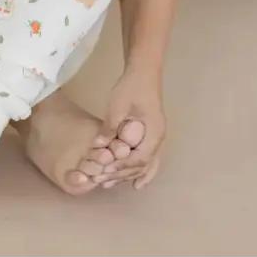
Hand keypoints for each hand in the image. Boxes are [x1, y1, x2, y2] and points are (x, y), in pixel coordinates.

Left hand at [103, 66, 166, 188]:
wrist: (143, 72)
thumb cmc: (131, 87)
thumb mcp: (118, 106)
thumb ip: (110, 127)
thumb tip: (98, 146)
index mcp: (154, 132)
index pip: (139, 159)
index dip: (121, 167)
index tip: (104, 171)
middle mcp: (158, 138)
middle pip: (142, 165)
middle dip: (122, 174)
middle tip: (102, 181)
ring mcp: (156, 137)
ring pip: (146, 164)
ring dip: (129, 175)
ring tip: (110, 184)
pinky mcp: (150, 134)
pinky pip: (147, 157)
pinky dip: (140, 170)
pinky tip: (133, 182)